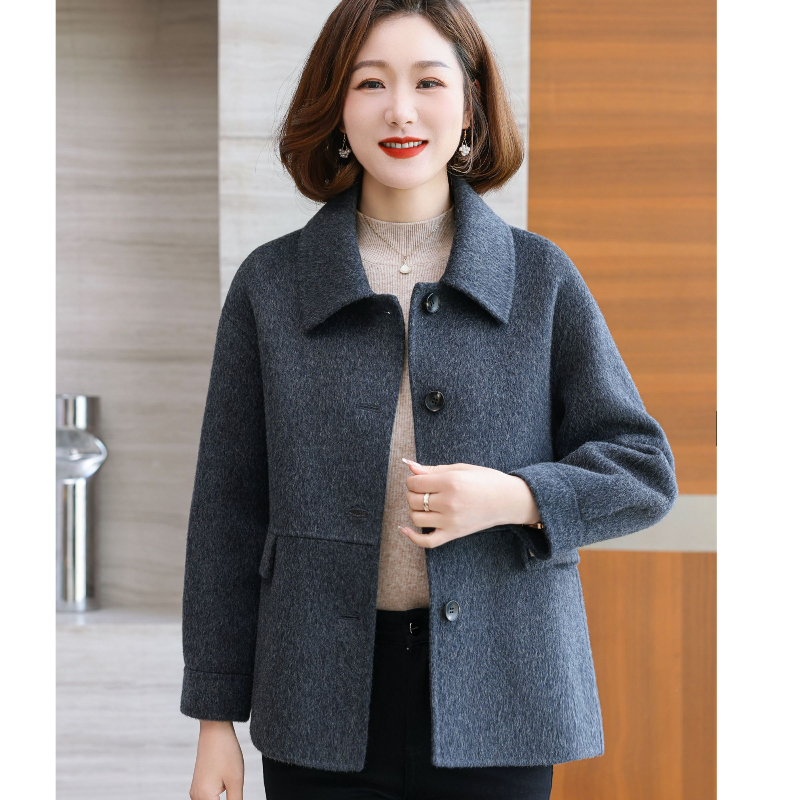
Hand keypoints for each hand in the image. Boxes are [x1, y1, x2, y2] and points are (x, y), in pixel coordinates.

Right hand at [189, 720, 244, 799]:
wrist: (215, 729)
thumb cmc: (225, 751)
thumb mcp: (236, 780)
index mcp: (204, 797)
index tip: (237, 796)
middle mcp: (196, 796)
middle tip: (236, 792)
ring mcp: (196, 791)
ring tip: (234, 790)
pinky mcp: (199, 785)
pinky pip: (207, 799)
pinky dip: (217, 799)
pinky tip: (229, 792)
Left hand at [398, 458, 537, 548]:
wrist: (508, 500)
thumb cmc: (485, 480)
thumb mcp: (460, 468)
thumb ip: (432, 469)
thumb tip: (409, 466)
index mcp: (450, 482)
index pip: (414, 483)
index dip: (413, 480)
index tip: (420, 479)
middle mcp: (448, 502)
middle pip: (412, 500)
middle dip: (413, 493)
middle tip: (423, 490)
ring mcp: (450, 521)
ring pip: (415, 518)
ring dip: (413, 510)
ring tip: (423, 504)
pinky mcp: (453, 534)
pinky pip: (426, 541)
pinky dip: (412, 537)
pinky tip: (404, 528)